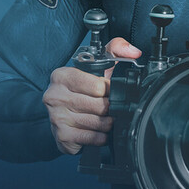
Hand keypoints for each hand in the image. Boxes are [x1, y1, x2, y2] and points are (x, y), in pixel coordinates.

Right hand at [45, 37, 142, 154]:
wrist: (60, 116)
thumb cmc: (81, 90)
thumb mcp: (96, 65)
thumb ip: (116, 50)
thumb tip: (134, 52)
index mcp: (61, 76)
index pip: (97, 86)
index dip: (110, 90)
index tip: (110, 92)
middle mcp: (55, 96)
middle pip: (100, 106)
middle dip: (110, 108)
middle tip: (110, 108)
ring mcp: (56, 117)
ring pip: (98, 123)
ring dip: (107, 123)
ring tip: (104, 119)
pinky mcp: (62, 136)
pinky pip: (93, 138)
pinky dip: (101, 137)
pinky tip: (97, 131)